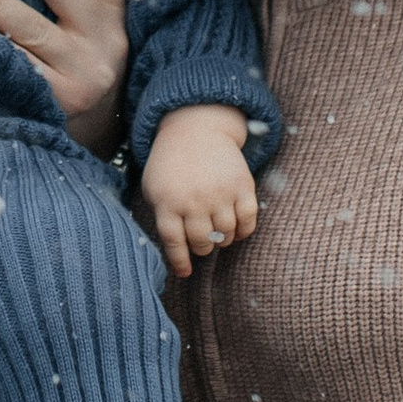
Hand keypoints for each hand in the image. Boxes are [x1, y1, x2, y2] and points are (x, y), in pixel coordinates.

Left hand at [138, 103, 257, 282]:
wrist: (196, 128)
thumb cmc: (172, 164)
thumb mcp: (154, 187)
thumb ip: (162, 217)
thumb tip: (174, 252)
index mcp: (167, 201)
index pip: (174, 242)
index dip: (180, 262)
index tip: (185, 273)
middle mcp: (194, 199)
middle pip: (202, 242)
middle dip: (203, 248)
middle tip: (204, 243)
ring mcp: (219, 192)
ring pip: (226, 235)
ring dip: (223, 240)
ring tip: (218, 233)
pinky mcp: (242, 185)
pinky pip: (248, 220)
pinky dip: (244, 231)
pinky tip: (236, 228)